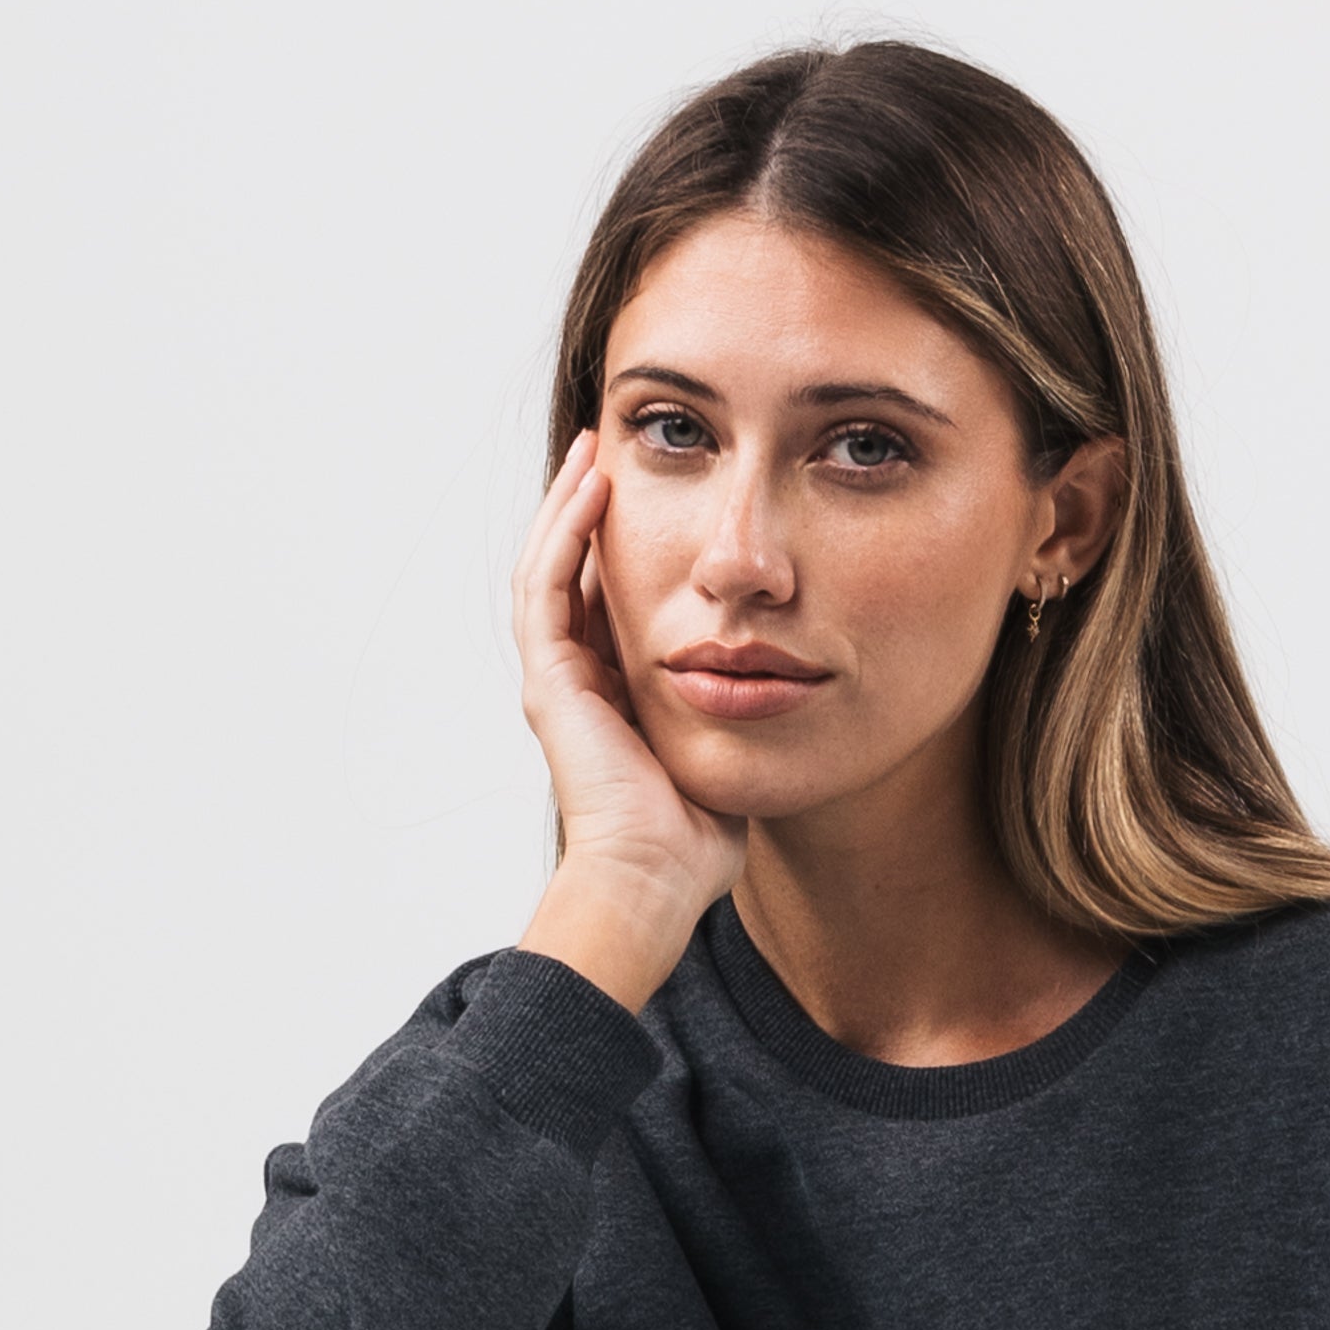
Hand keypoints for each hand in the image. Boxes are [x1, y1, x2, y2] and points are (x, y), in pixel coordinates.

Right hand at [512, 432, 743, 1013]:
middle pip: (571, 572)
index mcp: (609, 696)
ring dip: (571, 503)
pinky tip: (593, 487)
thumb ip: (738, 711)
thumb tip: (781, 683)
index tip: (654, 494)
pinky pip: (549, 585)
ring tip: (596, 449)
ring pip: (550, 566)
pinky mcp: (550, 679)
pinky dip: (568, 531)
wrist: (654, 881)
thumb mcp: (724, 749)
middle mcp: (573, 681)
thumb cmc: (694, 841)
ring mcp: (555, 678)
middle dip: (589, 508)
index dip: (623, 545)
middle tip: (611, 449)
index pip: (606, 599)